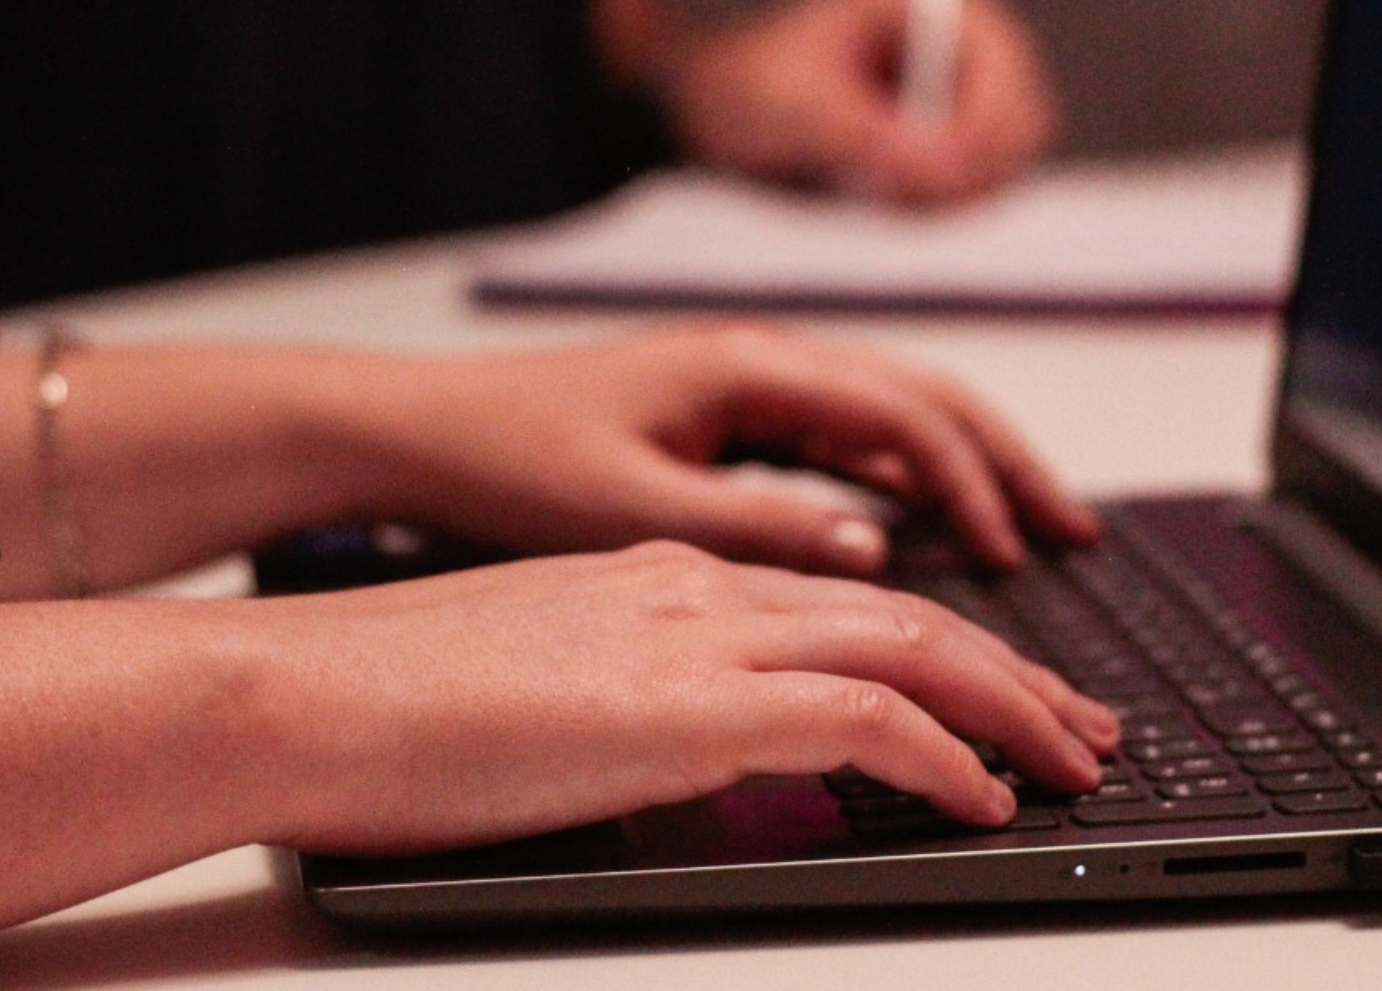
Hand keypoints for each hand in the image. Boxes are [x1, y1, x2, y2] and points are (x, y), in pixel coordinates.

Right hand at [245, 543, 1120, 854]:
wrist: (300, 689)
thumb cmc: (378, 707)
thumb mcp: (524, 689)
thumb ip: (611, 702)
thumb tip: (655, 750)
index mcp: (655, 581)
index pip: (836, 605)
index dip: (936, 650)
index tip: (993, 695)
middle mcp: (695, 590)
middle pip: (904, 617)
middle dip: (1013, 672)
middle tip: (1082, 726)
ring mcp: (697, 638)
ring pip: (915, 652)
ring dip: (1014, 709)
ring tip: (1075, 762)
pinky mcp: (692, 704)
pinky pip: (869, 721)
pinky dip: (947, 757)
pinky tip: (986, 800)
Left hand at [328, 323, 1098, 573]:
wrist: (416, 428)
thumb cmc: (505, 460)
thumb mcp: (629, 510)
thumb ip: (755, 528)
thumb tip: (876, 550)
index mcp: (746, 366)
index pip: (901, 415)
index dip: (972, 486)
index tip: (1018, 556)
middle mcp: (759, 359)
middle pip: (921, 397)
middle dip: (1005, 462)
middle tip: (1076, 531)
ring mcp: (744, 383)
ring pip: (889, 415)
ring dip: (963, 468)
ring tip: (1030, 530)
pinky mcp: (723, 416)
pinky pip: (841, 439)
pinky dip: (902, 478)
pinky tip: (926, 528)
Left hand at [664, 0, 1057, 205]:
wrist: (711, 116)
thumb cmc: (749, 88)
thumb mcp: (801, 109)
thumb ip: (873, 135)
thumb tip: (944, 167)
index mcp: (928, 4)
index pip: (1007, 64)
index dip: (990, 122)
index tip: (942, 172)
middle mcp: (955, 47)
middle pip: (1022, 121)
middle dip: (970, 169)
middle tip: (894, 193)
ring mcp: (953, 99)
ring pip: (999, 167)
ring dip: (944, 195)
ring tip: (868, 188)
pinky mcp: (940, 146)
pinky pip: (968, 193)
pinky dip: (929, 208)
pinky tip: (873, 195)